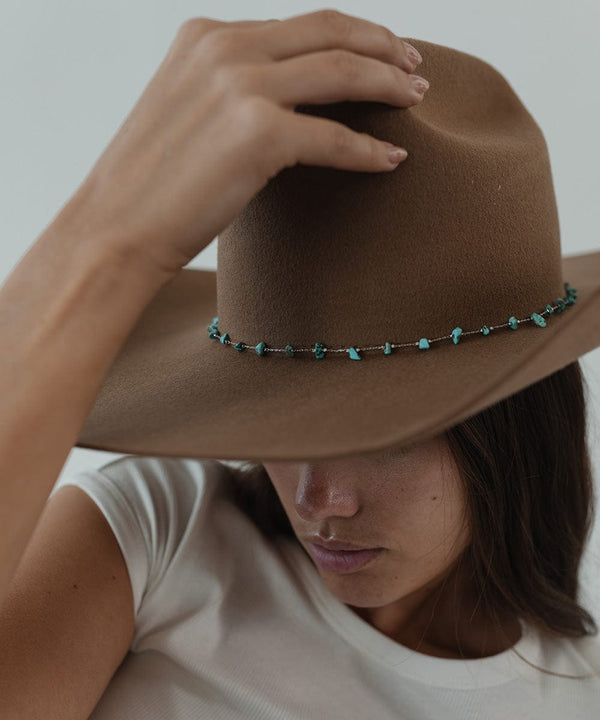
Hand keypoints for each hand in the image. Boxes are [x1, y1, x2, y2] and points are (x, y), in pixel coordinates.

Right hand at [67, 9, 427, 280]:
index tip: (380, 52)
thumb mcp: (186, 113)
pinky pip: (334, 138)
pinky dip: (369, 151)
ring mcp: (241, 86)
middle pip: (330, 31)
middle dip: (382, 45)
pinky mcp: (258, 134)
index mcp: (206, 37)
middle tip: (414, 67)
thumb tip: (284, 100)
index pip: (297, 25)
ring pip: (342, 72)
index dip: (348, 34)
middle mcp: (224, 48)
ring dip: (388, 84)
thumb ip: (230, 91)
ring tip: (416, 100)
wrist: (114, 230)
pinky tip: (392, 161)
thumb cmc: (151, 187)